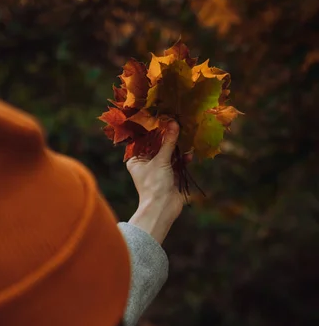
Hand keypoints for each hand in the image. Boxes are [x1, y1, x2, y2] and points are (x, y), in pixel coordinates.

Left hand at [126, 122, 191, 243]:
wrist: (162, 208)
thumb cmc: (154, 185)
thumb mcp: (161, 160)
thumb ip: (168, 142)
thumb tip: (173, 123)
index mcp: (136, 159)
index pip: (145, 140)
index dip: (154, 129)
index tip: (164, 117)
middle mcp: (146, 163)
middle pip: (158, 146)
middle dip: (168, 137)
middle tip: (178, 123)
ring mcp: (159, 169)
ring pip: (169, 154)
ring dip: (178, 147)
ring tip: (187, 137)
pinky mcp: (170, 175)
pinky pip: (177, 163)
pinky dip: (183, 159)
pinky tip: (189, 155)